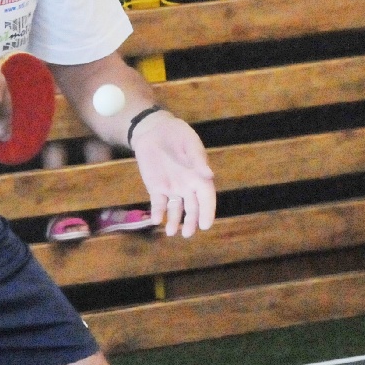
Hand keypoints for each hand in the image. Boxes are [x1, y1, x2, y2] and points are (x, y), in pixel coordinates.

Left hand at [130, 110, 215, 237]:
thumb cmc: (177, 134)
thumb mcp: (189, 143)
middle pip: (192, 208)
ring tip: (171, 232)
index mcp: (199, 177)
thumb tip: (210, 174)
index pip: (207, 198)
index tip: (206, 225)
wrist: (154, 130)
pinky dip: (158, 212)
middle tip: (187, 234)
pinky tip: (156, 220)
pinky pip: (158, 204)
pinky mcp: (156, 188)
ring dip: (174, 221)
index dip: (208, 212)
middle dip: (191, 222)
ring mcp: (172, 188)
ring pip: (176, 210)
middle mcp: (187, 186)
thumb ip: (198, 159)